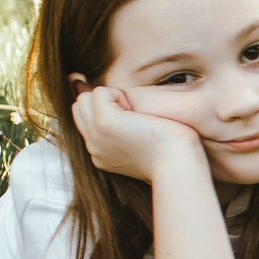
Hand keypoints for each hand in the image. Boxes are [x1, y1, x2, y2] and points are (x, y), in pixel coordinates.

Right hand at [70, 85, 205, 182]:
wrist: (178, 166)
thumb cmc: (173, 152)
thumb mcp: (143, 141)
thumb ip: (127, 127)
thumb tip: (118, 105)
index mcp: (101, 153)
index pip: (86, 119)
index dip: (106, 110)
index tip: (134, 121)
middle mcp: (94, 147)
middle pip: (80, 107)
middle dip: (104, 102)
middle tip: (134, 116)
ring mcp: (96, 135)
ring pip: (85, 98)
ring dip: (110, 97)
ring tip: (134, 114)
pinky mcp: (105, 122)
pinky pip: (99, 92)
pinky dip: (118, 94)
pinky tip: (136, 112)